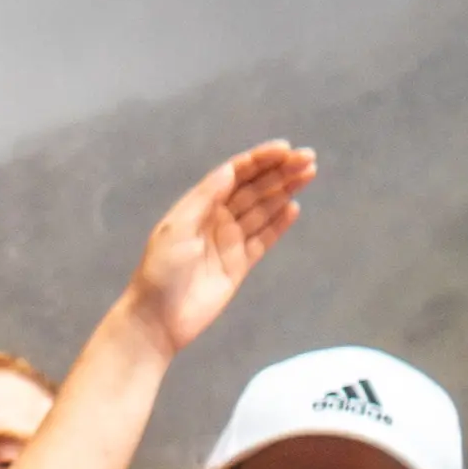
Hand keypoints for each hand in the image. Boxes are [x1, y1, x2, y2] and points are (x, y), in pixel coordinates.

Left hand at [109, 141, 314, 358]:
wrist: (158, 319)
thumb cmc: (161, 271)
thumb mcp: (177, 228)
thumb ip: (205, 198)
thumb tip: (229, 170)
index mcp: (199, 205)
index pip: (235, 174)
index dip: (260, 160)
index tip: (286, 149)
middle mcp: (216, 218)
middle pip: (254, 188)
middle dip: (280, 172)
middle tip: (309, 158)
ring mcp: (230, 241)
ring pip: (262, 210)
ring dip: (285, 191)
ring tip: (309, 174)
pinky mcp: (240, 264)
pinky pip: (264, 239)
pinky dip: (279, 224)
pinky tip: (294, 208)